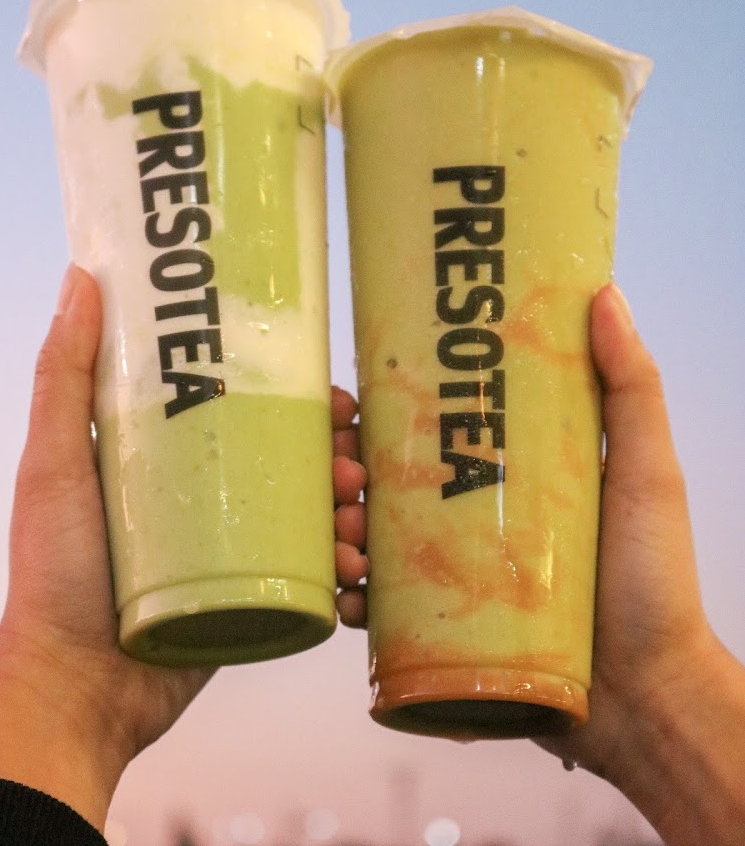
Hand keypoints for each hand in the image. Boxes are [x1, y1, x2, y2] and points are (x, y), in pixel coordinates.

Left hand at [0, 265, 391, 832]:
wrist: (75, 688)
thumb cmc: (58, 572)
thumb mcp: (56, 462)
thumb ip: (64, 375)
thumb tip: (80, 276)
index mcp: (174, 459)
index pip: (253, 411)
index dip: (300, 400)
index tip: (333, 398)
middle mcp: (209, 499)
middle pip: (296, 462)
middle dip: (338, 458)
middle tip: (352, 466)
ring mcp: (236, 552)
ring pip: (314, 517)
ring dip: (351, 511)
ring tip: (354, 519)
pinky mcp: (254, 601)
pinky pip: (314, 576)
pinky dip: (344, 568)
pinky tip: (356, 569)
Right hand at [331, 284, 744, 843]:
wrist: (651, 699)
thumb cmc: (652, 579)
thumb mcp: (644, 472)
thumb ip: (632, 387)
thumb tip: (603, 293)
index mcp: (504, 475)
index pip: (426, 430)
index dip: (376, 414)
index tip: (347, 401)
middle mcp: (472, 521)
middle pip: (385, 485)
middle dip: (343, 473)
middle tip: (339, 473)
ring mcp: (456, 580)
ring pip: (374, 544)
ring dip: (339, 531)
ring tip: (342, 533)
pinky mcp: (446, 634)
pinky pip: (384, 612)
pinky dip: (353, 600)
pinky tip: (346, 593)